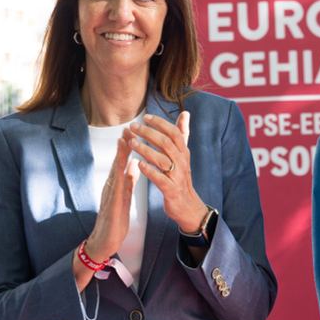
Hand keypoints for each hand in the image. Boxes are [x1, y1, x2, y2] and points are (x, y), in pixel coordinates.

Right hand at [85, 133, 138, 261]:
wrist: (105, 241)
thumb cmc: (115, 220)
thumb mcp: (124, 197)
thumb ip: (128, 180)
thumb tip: (134, 165)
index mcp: (116, 185)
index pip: (122, 162)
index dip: (127, 146)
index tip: (134, 130)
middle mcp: (111, 187)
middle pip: (117, 162)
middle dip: (123, 145)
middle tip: (128, 127)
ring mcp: (110, 195)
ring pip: (115, 172)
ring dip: (119, 157)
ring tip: (124, 142)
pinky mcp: (112, 206)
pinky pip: (116, 190)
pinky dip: (119, 178)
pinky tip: (123, 170)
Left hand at [130, 112, 208, 232]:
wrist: (188, 206)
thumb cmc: (181, 178)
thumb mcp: (183, 155)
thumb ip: (182, 134)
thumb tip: (185, 113)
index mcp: (184, 153)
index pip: (174, 133)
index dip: (160, 123)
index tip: (145, 117)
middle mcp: (182, 162)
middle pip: (166, 143)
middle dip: (148, 133)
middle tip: (133, 127)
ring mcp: (177, 176)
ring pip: (162, 160)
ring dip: (145, 150)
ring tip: (132, 143)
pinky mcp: (171, 190)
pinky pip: (160, 179)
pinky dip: (150, 171)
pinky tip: (139, 164)